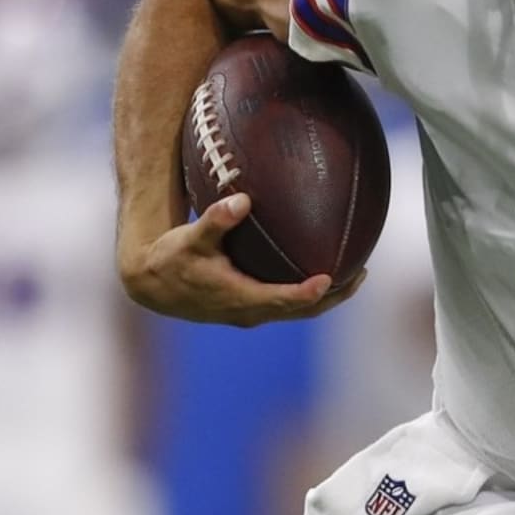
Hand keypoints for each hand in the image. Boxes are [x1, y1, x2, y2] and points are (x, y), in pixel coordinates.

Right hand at [118, 193, 364, 326]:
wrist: (152, 284)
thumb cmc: (172, 258)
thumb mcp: (190, 237)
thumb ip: (216, 220)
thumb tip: (242, 201)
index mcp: (239, 298)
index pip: (283, 300)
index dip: (308, 292)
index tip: (331, 277)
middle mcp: (250, 312)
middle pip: (302, 311)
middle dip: (335, 296)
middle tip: (362, 274)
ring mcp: (252, 313)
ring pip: (299, 311)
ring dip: (329, 297)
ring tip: (357, 274)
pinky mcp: (251, 308)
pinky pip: (290, 305)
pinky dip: (311, 293)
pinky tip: (327, 272)